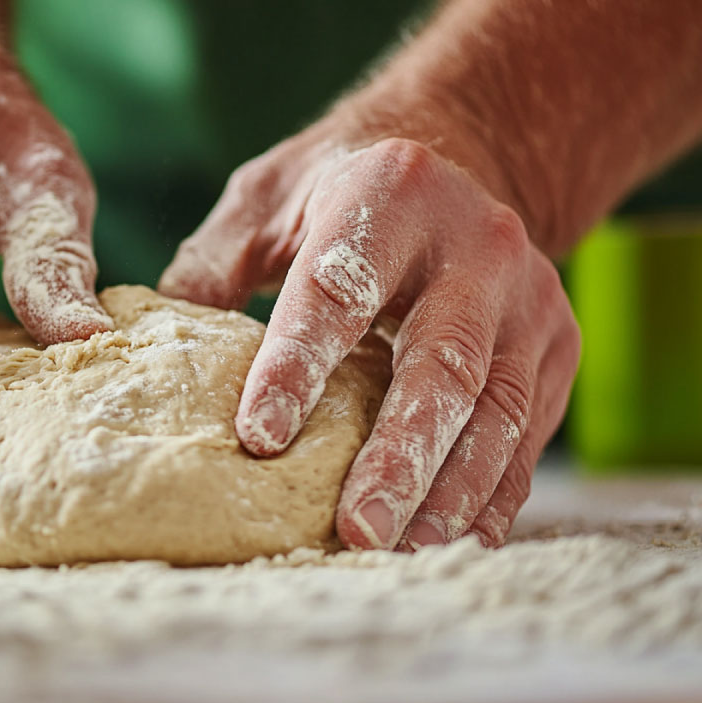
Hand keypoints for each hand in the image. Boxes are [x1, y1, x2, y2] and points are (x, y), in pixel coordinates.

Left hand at [160, 134, 579, 550]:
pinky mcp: (555, 340)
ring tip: (403, 547)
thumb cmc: (340, 187)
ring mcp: (527, 295)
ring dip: (452, 487)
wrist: (465, 155)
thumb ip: (212, 265)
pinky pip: (529, 426)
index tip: (259, 439)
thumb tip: (147, 350)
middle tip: (357, 529)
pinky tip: (456, 535)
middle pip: (441, 362)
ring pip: (496, 406)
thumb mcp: (267, 198)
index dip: (297, 367)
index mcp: (389, 192)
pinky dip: (495, 488)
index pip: (336, 291)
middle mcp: (475, 242)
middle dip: (398, 454)